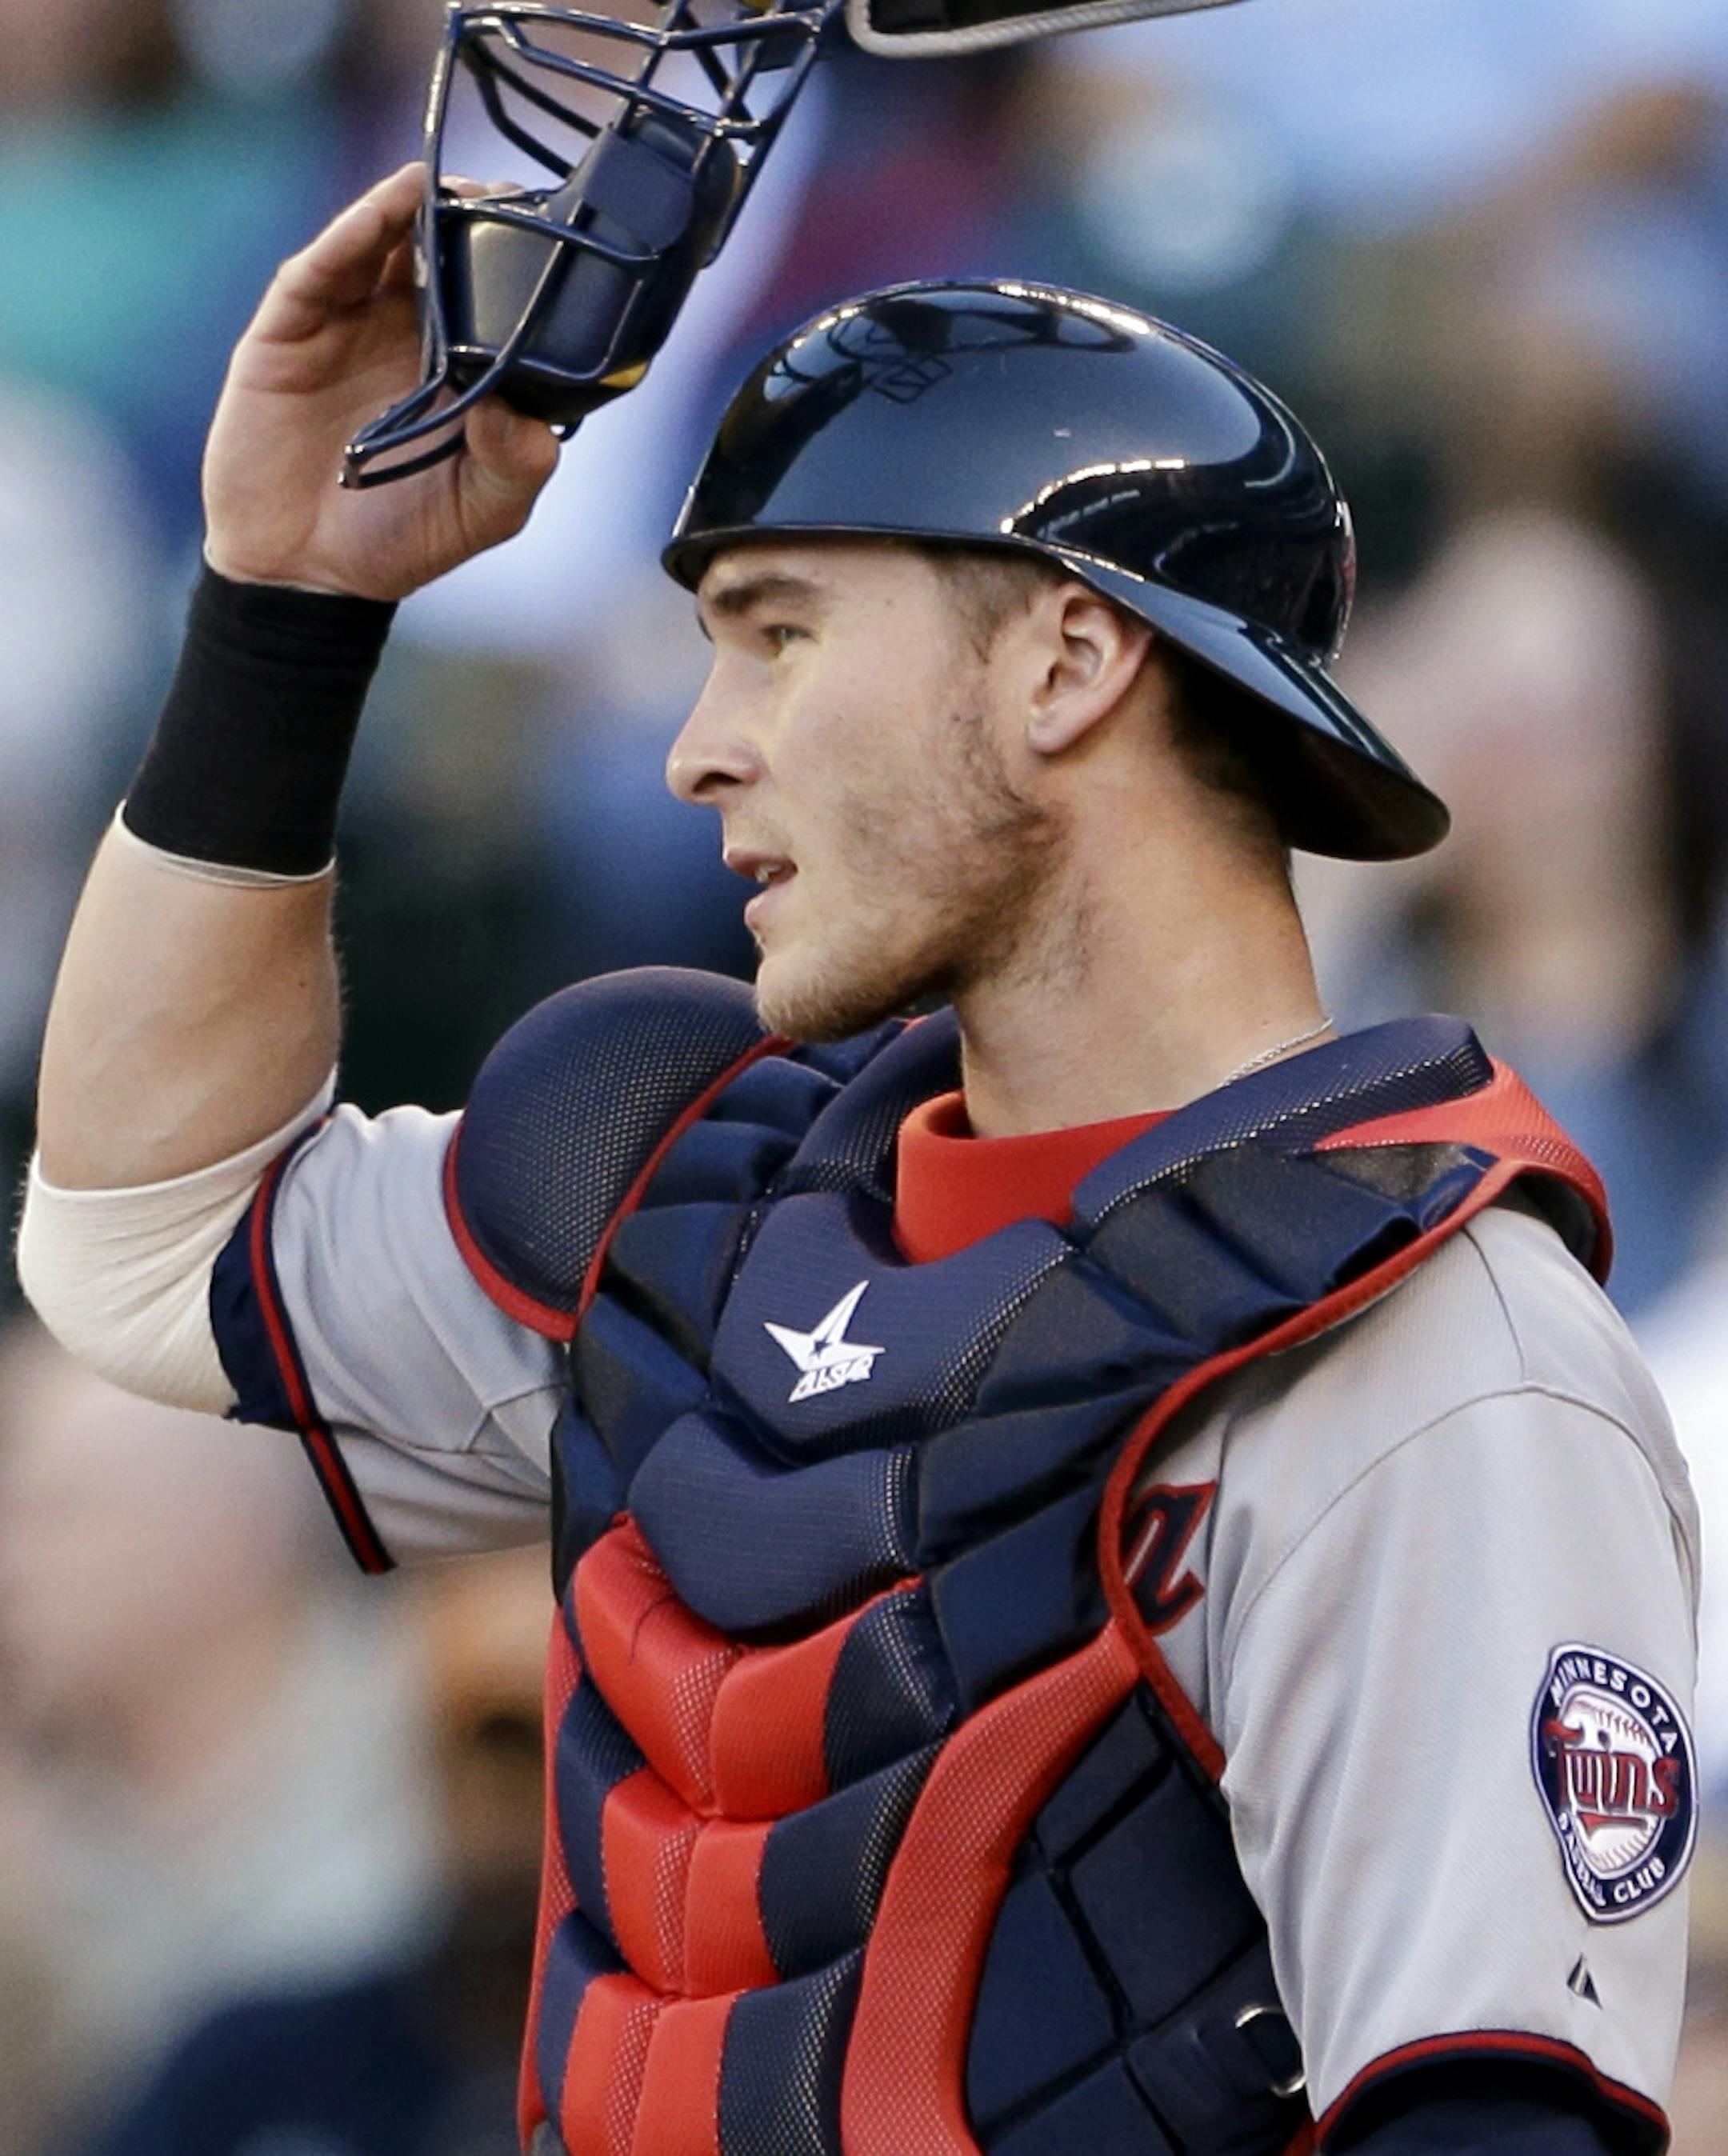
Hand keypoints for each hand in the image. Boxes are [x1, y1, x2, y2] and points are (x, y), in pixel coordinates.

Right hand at [202, 164, 561, 600]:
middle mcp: (404, 336)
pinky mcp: (290, 330)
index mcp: (457, 370)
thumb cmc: (399, 541)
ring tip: (447, 183)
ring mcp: (345, 326)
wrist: (306, 573)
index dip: (519, 263)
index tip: (555, 234)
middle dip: (471, 218)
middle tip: (509, 193)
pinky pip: (322, 268)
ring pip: (382, 244)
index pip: (492, 299)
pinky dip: (353, 232)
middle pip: (439, 254)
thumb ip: (519, 464)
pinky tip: (385, 207)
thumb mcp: (483, 512)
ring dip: (413, 207)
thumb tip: (521, 405)